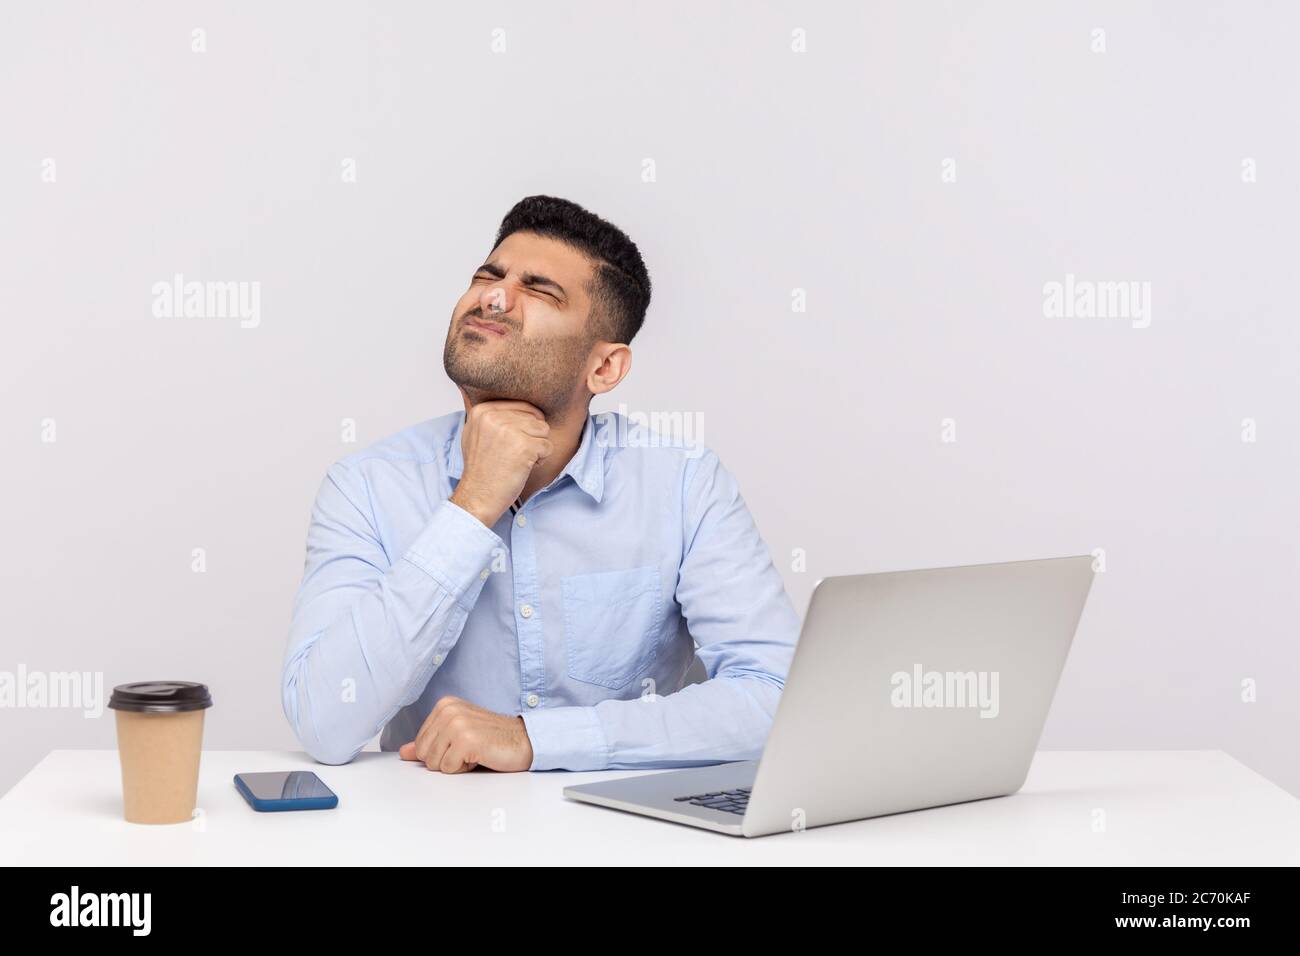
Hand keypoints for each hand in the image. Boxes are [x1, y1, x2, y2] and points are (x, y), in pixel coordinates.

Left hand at [398, 696, 533, 772]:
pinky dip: (465, 769)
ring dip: (456, 765)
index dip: (441, 752)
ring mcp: (457, 724)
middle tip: (469, 749)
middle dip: (445, 760)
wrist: (524, 740)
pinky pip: (449, 769)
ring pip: (434, 763)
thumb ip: (430, 742)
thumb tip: (404, 752)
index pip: (420, 744)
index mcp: (444, 705)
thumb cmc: (492, 738)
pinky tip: (480, 756)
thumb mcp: (457, 736)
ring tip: (475, 752)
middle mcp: (448, 710)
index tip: (461, 743)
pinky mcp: (466, 740)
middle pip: (424, 754)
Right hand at [450, 400, 551, 526]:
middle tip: (514, 455)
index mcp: (482, 411)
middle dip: (531, 438)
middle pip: (534, 418)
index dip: (525, 426)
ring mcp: (509, 430)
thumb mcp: (475, 434)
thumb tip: (513, 402)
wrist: (478, 496)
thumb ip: (491, 416)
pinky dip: (541, 460)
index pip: (522, 406)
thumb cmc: (481, 469)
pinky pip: (548, 446)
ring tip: (518, 460)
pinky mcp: (524, 446)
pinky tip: (523, 467)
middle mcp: (494, 417)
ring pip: (544, 430)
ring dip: (537, 448)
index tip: (511, 443)